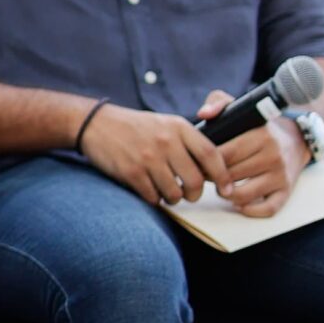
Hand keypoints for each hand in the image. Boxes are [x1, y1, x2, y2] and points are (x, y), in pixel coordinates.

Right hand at [80, 102, 228, 206]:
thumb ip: (187, 141)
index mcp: (178, 127)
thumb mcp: (165, 123)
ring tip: (167, 192)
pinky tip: (150, 190)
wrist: (96, 124)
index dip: (223, 176)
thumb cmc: (135, 127)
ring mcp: (148, 158)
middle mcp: (165, 141)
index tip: (227, 189)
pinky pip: (153, 197)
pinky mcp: (131, 172)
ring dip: (173, 198)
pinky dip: (154, 199)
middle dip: (195, 194)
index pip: (210, 154)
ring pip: (174, 193)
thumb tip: (211, 169)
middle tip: (190, 194)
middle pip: (195, 180)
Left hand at [198, 90, 306, 217]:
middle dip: (213, 178)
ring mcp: (281, 175)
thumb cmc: (259, 127)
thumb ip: (218, 102)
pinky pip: (267, 209)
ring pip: (243, 194)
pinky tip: (239, 203)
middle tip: (207, 175)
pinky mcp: (286, 191)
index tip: (200, 161)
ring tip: (221, 187)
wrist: (297, 139)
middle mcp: (273, 155)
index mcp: (260, 135)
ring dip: (226, 195)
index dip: (206, 162)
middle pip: (230, 175)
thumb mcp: (241, 107)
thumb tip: (202, 114)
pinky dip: (250, 210)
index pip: (224, 154)